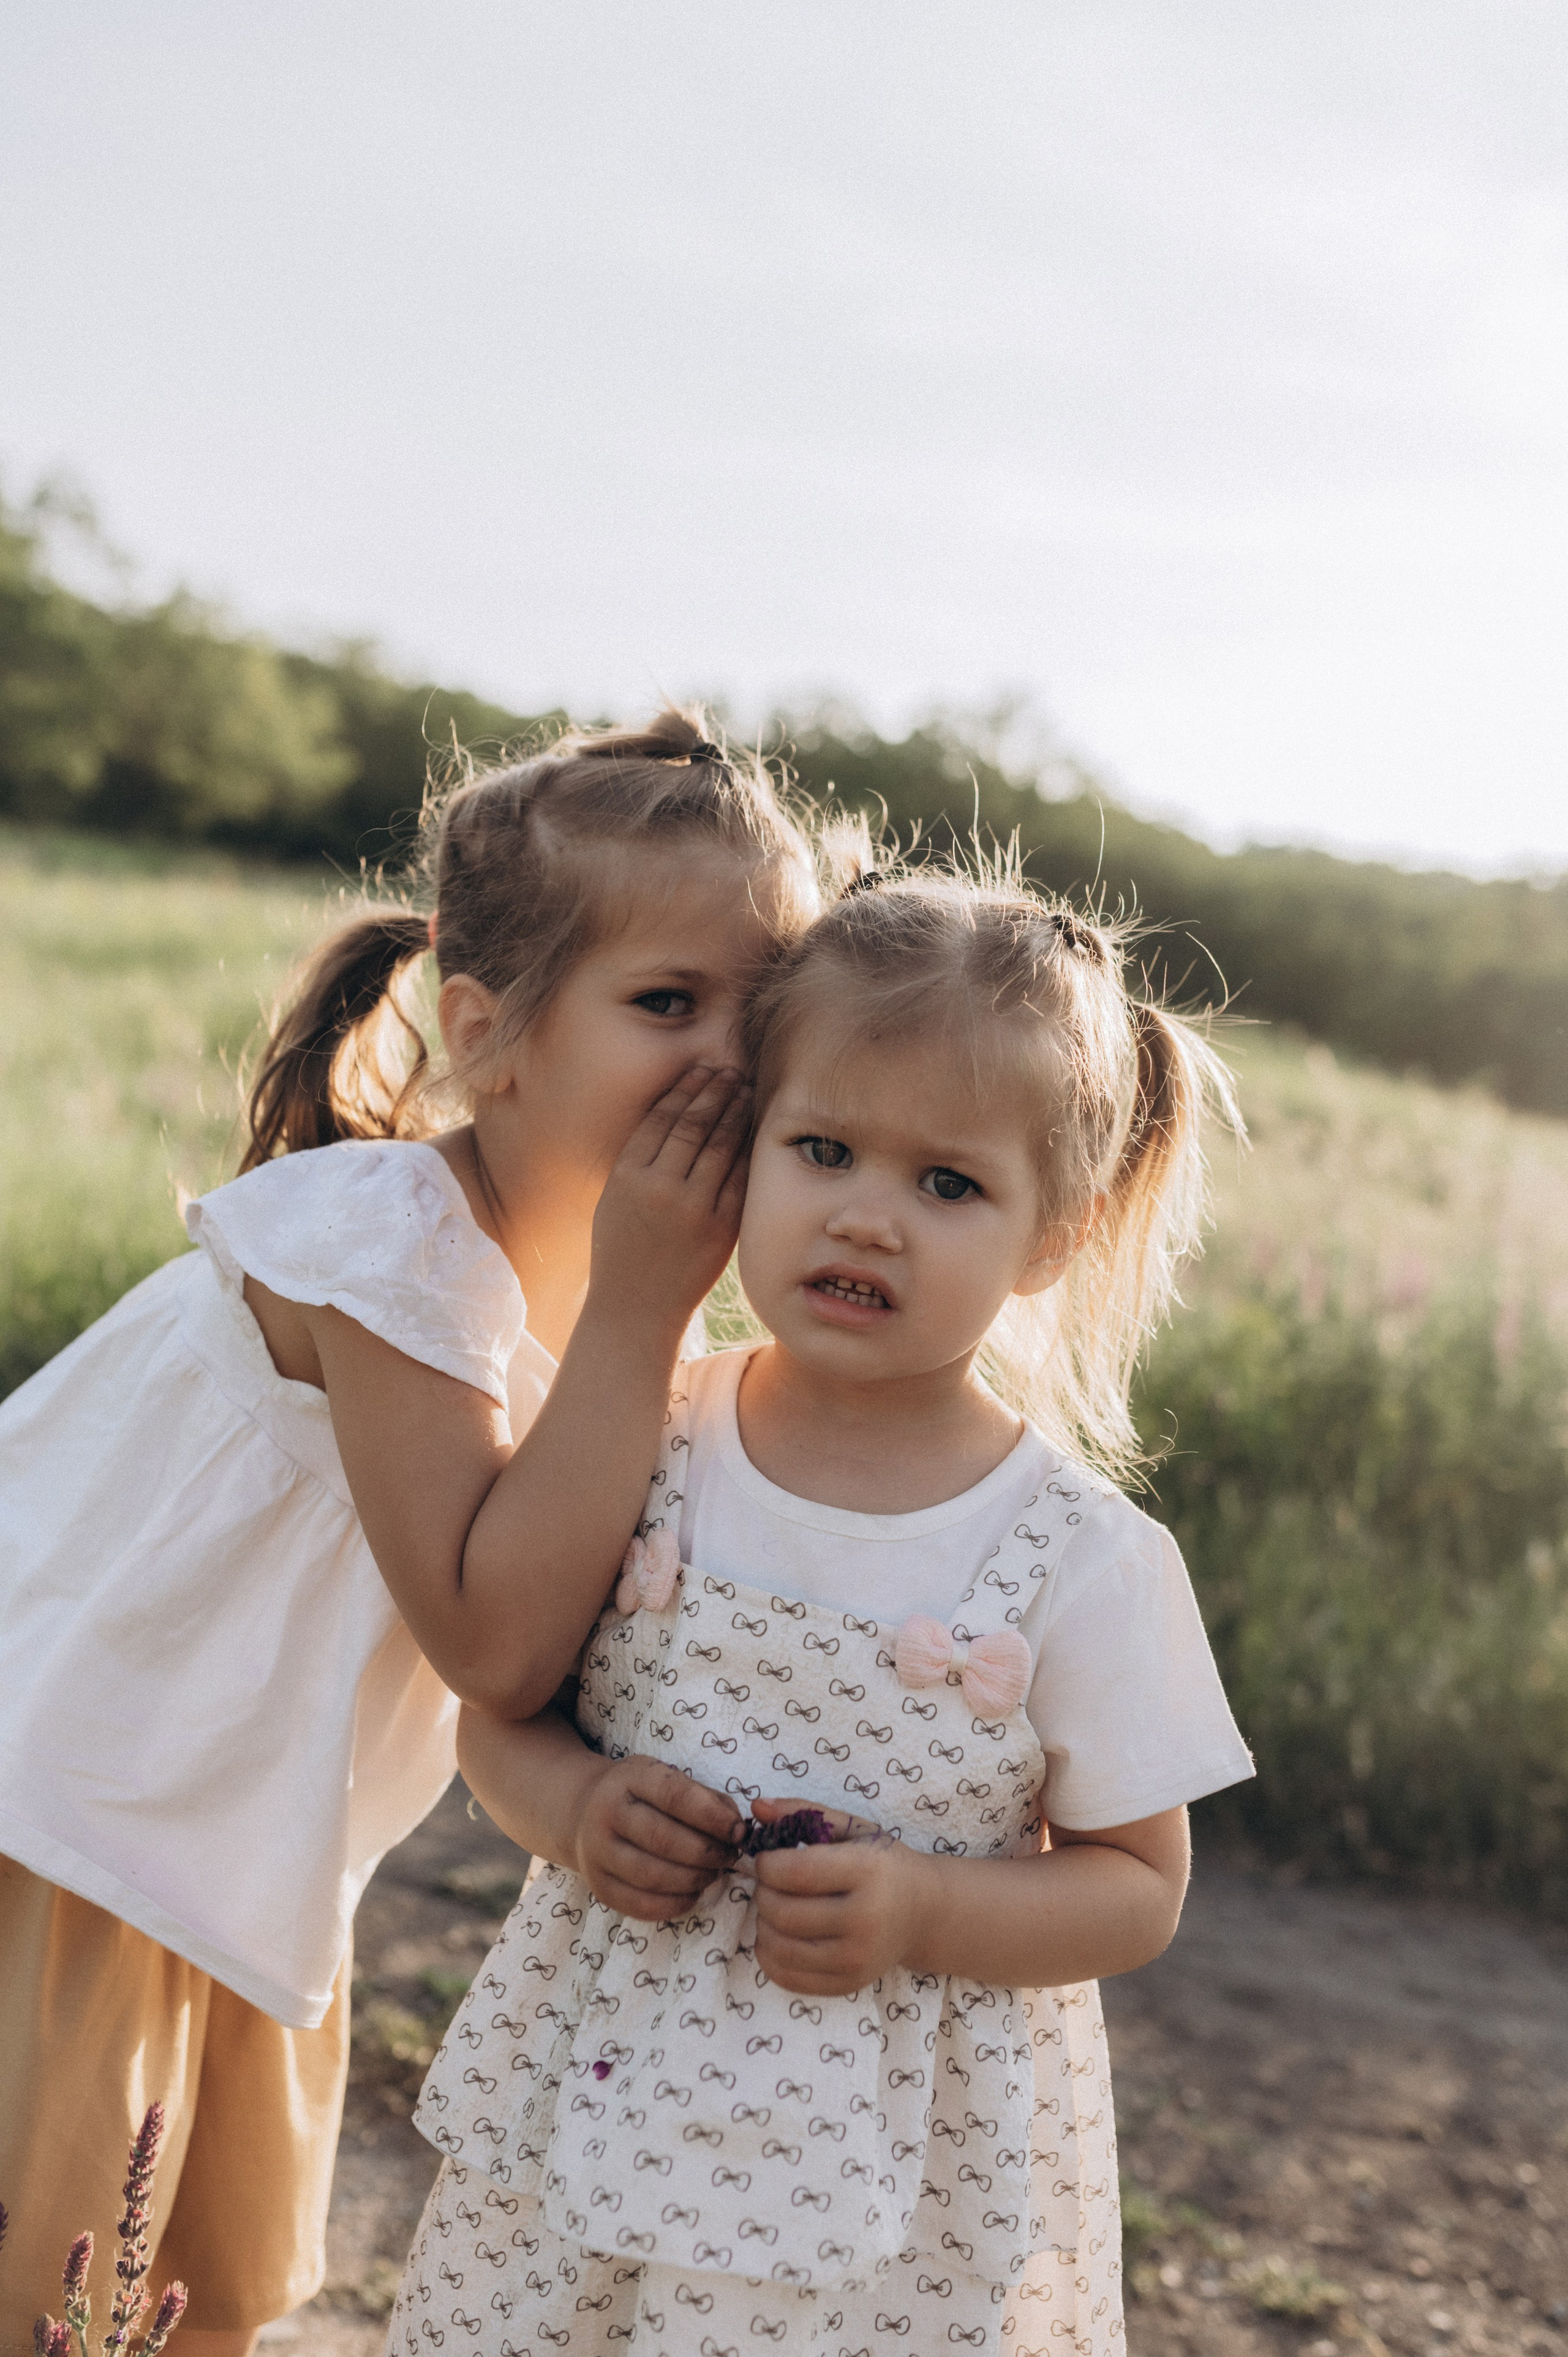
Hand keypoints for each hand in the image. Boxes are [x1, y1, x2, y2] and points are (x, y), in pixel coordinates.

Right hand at [572, 1754, 742, 1921]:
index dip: (712, 1816)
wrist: (583, 1813)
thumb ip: (707, 1799)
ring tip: (713, 1873)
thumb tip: (738, 1829)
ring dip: (694, 1879)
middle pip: (664, 1839)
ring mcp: (597, 1853)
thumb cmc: (641, 1795)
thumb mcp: (668, 1779)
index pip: (674, 1796)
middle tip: (729, 1856)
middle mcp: (607, 1813)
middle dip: (707, 1852)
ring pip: (653, 1875)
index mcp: (630, 1777)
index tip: (739, 1830)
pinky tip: (692, 1892)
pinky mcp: (599, 1887)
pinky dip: (675, 1903)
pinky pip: (642, 1905)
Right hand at [586, 1068, 751, 1333]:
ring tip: (744, 1090)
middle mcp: (661, 1187)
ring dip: (735, 1112)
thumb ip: (639, 1160)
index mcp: (628, 1176)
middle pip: (694, 1124)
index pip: (662, 1118)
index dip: (685, 1089)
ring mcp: (694, 1207)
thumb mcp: (615, 1199)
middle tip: (730, 1072)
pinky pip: (740, 1177)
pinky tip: (752, 1129)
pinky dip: (747, 1148)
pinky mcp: (722, 1227)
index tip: (700, 1070)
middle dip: (715, 1091)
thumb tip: (674, 1113)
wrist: (636, 1308)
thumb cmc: (622, 1250)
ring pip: (721, 1145)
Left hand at [750, 1799, 925, 1995]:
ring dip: (762, 1923)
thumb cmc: (883, 1864)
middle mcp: (865, 1920)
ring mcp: (857, 1959)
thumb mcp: (853, 1829)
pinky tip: (777, 1935)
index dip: (767, 1864)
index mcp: (867, 1872)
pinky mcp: (848, 1983)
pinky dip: (769, 1955)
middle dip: (763, 1893)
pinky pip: (787, 1976)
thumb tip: (756, 1806)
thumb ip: (804, 1811)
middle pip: (784, 1912)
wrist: (923, 1913)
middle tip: (769, 1883)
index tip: (767, 1858)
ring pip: (780, 1947)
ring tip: (774, 1906)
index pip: (797, 1872)